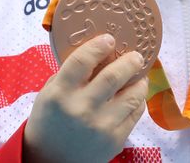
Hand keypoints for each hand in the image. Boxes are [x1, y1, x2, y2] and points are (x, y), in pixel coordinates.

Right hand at [23, 34, 147, 162]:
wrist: (50, 162)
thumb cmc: (49, 121)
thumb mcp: (49, 93)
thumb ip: (70, 74)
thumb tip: (98, 52)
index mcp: (60, 94)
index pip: (82, 60)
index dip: (98, 46)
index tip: (109, 38)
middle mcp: (81, 109)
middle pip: (113, 76)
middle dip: (129, 61)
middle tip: (136, 55)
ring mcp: (101, 126)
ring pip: (132, 95)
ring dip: (139, 81)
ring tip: (140, 75)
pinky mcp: (115, 140)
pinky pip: (135, 113)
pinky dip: (138, 100)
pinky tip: (134, 95)